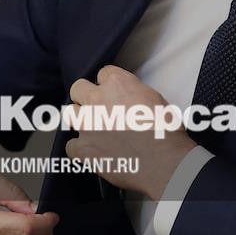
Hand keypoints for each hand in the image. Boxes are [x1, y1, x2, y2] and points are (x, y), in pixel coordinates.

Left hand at [66, 65, 197, 199]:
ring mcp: (87, 124)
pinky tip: (94, 151)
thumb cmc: (165, 131)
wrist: (162, 160)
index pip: (103, 73)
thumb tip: (129, 100)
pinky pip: (71, 145)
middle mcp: (98, 100)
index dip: (108, 84)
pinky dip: (80, 149)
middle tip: (97, 107)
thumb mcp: (155, 99)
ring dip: (80, 119)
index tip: (112, 92)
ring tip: (93, 129)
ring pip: (70, 114)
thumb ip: (134, 94)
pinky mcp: (83, 148)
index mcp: (118, 83)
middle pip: (78, 88)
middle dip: (85, 96)